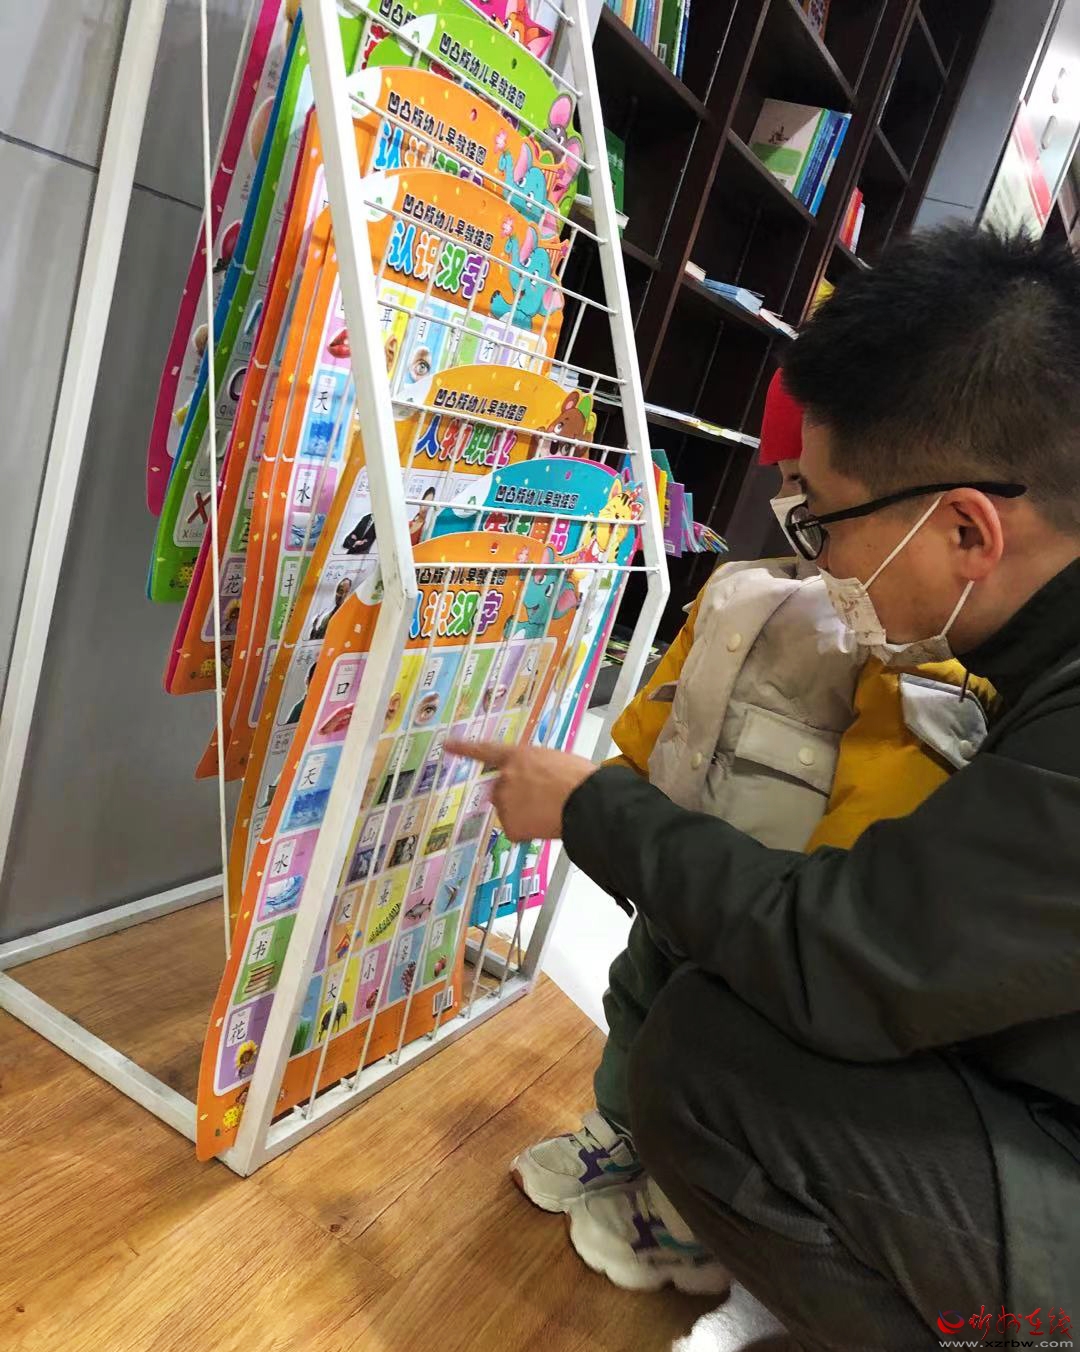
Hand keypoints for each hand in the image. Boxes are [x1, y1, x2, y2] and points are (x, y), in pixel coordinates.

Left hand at [444, 739, 597, 841]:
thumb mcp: (555, 760)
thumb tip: (536, 780)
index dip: (464, 748)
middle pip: (500, 791)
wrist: (586, 802)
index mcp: (517, 756)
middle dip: (516, 798)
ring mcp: (505, 802)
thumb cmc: (579, 779)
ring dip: (525, 815)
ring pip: (510, 812)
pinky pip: (517, 832)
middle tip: (543, 801)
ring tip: (552, 812)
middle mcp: (504, 777)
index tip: (447, 745)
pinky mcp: (510, 825)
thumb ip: (535, 768)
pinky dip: (529, 833)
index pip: (485, 750)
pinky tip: (547, 825)